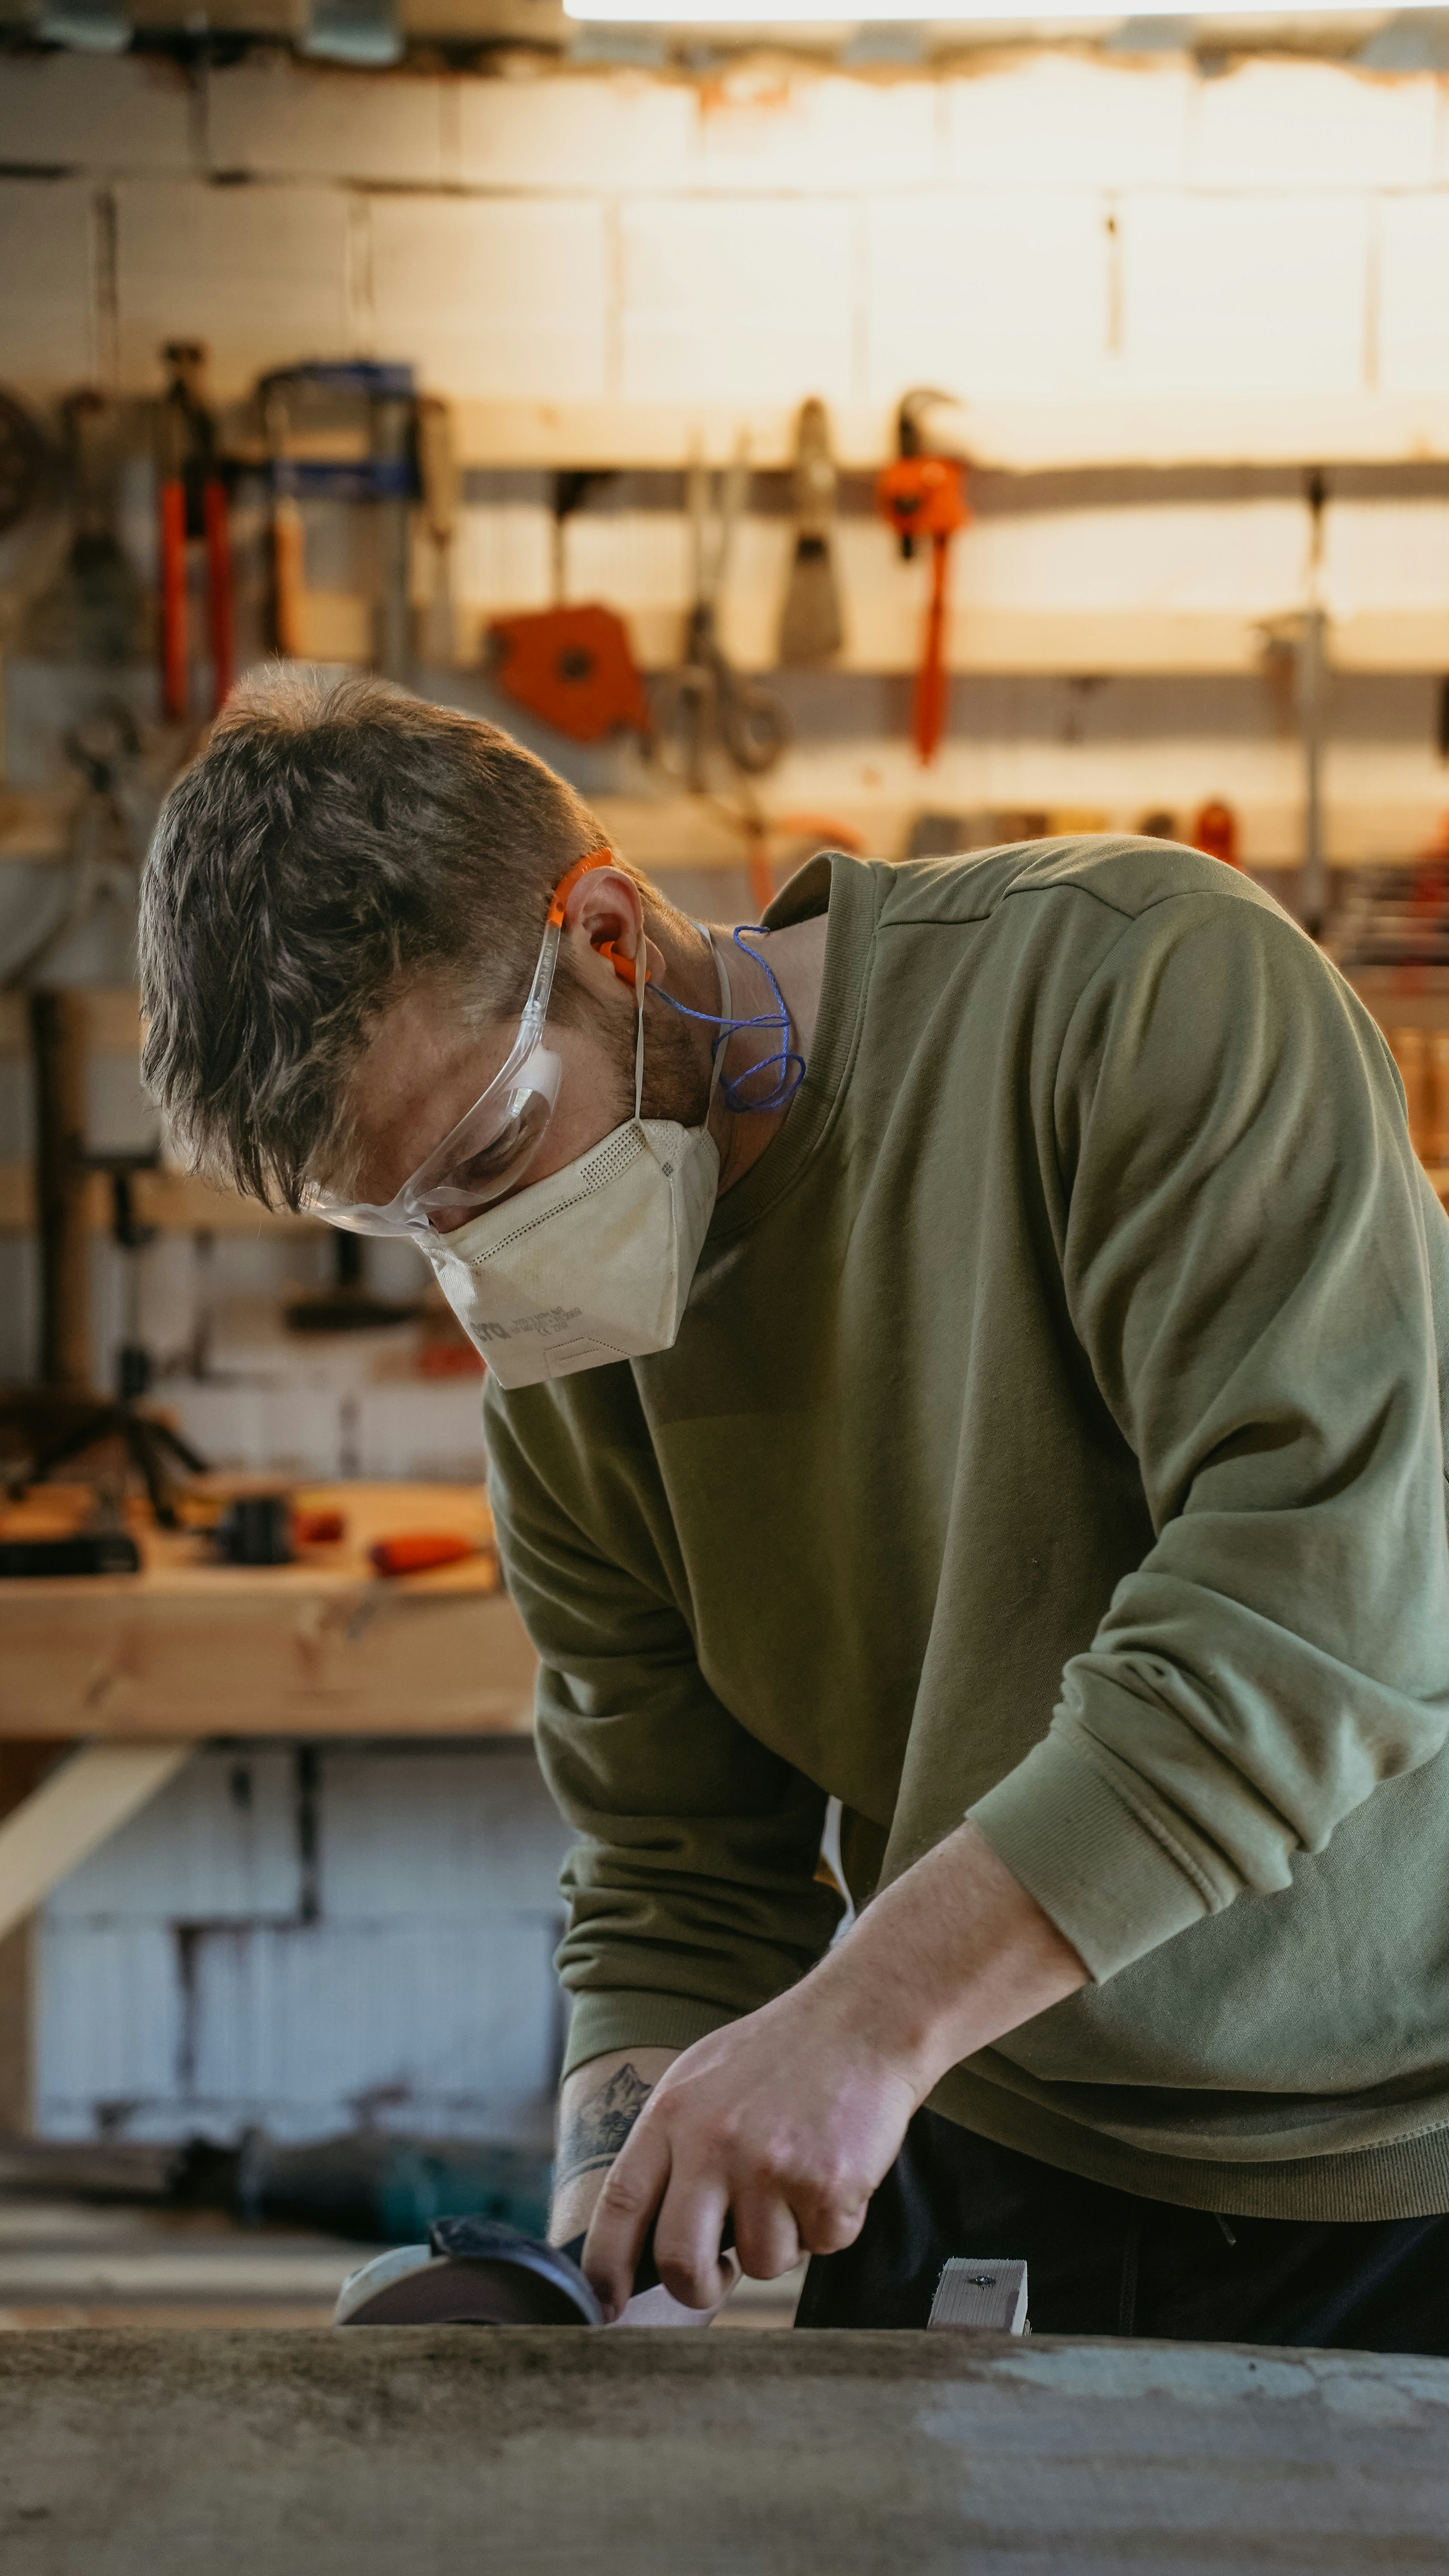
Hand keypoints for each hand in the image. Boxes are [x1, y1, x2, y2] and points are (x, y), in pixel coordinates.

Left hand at [582, 1985, 916, 2317]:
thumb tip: (648, 2231)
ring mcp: (771, 2167)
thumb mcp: (702, 2080)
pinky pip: (822, 2246)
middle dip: (698, 2287)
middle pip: (680, 2262)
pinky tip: (833, 2170)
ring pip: (761, 2262)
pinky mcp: (827, 2186)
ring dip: (781, 2239)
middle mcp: (714, 2143)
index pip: (619, 2206)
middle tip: (718, 2272)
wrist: (862, 2020)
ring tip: (795, 2179)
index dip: (604, 2268)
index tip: (607, 2305)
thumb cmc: (780, 2054)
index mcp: (673, 2115)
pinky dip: (831, 2224)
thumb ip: (672, 2147)